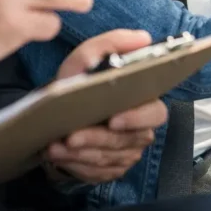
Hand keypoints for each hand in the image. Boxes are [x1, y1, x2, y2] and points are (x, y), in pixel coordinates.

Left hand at [43, 30, 167, 184]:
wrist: (57, 111)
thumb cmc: (78, 82)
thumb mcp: (87, 57)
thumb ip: (112, 44)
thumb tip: (143, 38)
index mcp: (143, 101)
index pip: (155, 113)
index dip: (137, 118)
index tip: (113, 118)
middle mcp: (140, 130)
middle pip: (126, 140)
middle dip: (97, 138)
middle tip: (71, 135)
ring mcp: (126, 153)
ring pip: (107, 157)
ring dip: (79, 152)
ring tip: (56, 144)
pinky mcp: (110, 170)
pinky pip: (96, 172)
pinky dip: (75, 164)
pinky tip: (57, 154)